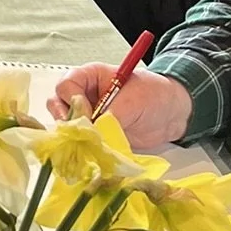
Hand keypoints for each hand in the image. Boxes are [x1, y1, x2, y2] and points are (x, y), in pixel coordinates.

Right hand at [48, 65, 192, 148]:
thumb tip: (94, 133)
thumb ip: (111, 115)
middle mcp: (85, 95)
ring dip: (74, 135)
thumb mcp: (132, 100)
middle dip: (66, 120)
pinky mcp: (96, 134)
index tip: (89, 115)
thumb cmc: (154, 94)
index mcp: (91, 77)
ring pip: (67, 125)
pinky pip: (81, 141)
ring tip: (88, 144)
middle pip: (58, 105)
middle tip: (81, 132)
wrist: (173, 114)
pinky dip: (83, 148)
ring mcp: (89, 116)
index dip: (72, 100)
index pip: (66, 86)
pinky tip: (93, 153)